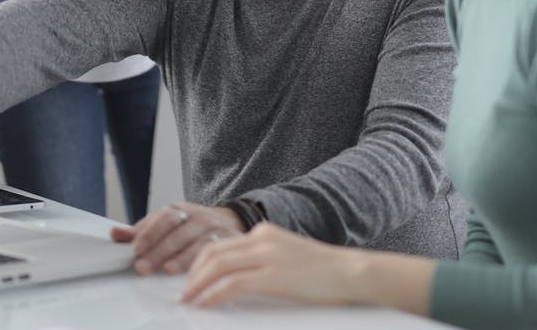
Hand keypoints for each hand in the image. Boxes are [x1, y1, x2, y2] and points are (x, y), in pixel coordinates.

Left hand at [109, 202, 243, 275]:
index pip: (163, 218)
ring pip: (198, 242)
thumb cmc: (190, 227)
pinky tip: (192, 275)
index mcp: (180, 210)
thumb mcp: (167, 224)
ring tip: (167, 269)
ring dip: (181, 258)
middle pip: (178, 231)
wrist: (228, 221)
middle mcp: (198, 217)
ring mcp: (214, 229)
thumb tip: (115, 234)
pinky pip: (216, 253)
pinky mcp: (228, 242)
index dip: (149, 233)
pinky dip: (202, 264)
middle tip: (142, 266)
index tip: (135, 248)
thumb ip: (141, 231)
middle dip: (159, 250)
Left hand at [181, 222, 361, 307]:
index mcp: (265, 233)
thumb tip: (236, 280)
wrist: (352, 273)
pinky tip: (206, 304)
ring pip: (218, 265)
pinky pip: (234, 284)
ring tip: (189, 300)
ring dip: (198, 284)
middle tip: (184, 293)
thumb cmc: (324, 273)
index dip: (198, 263)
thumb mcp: (287, 259)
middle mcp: (263, 238)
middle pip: (213, 252)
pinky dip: (214, 294)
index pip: (220, 244)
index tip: (190, 280)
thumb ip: (263, 263)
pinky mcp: (275, 275)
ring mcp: (269, 255)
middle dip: (193, 274)